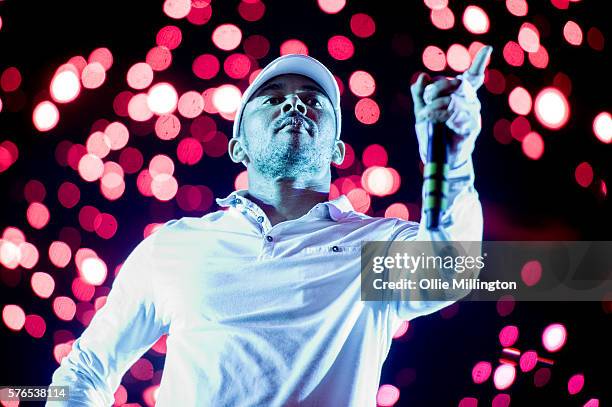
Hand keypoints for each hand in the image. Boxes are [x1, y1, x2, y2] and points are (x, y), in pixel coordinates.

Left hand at [411, 45, 492, 167]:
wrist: (437, 155)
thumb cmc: (432, 131)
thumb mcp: (421, 110)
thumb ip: (419, 94)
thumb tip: (422, 77)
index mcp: (459, 94)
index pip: (473, 76)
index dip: (480, 62)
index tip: (488, 49)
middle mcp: (469, 101)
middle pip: (458, 83)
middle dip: (437, 88)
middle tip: (427, 98)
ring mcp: (473, 113)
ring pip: (455, 99)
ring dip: (436, 105)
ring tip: (426, 115)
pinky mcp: (472, 126)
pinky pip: (457, 114)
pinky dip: (441, 116)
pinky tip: (435, 120)